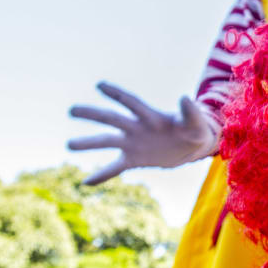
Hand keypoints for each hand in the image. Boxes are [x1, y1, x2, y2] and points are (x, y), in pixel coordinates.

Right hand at [68, 82, 217, 184]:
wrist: (192, 147)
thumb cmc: (196, 130)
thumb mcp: (198, 123)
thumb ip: (191, 112)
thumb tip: (185, 98)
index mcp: (151, 116)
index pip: (131, 102)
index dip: (117, 93)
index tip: (100, 85)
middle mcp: (137, 127)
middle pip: (112, 119)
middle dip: (93, 114)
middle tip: (72, 110)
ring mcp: (133, 143)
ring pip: (108, 142)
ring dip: (89, 143)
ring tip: (69, 145)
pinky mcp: (134, 159)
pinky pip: (115, 167)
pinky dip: (102, 174)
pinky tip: (85, 182)